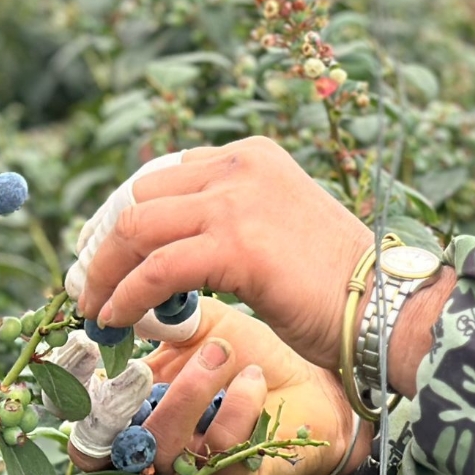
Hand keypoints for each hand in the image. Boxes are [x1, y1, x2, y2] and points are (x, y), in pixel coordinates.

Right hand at [67, 297, 358, 474]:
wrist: (312, 385)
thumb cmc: (251, 356)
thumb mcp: (205, 328)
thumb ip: (164, 317)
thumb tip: (122, 298)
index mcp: (140, 409)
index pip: (88, 424)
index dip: (78, 397)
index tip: (89, 354)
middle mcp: (156, 445)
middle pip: (109, 447)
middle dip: (124, 400)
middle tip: (147, 363)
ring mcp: (192, 467)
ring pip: (163, 444)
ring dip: (191, 390)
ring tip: (220, 352)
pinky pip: (220, 447)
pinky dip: (238, 402)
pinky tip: (254, 379)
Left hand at [74, 138, 370, 370]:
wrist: (384, 303)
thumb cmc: (338, 281)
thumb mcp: (278, 224)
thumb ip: (230, 218)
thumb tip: (171, 247)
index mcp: (252, 155)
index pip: (163, 176)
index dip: (123, 218)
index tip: (104, 253)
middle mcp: (241, 166)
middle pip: (140, 196)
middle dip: (104, 243)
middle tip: (90, 285)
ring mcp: (238, 201)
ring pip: (137, 227)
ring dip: (105, 272)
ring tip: (96, 308)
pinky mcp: (237, 244)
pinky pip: (157, 269)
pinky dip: (126, 295)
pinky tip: (117, 319)